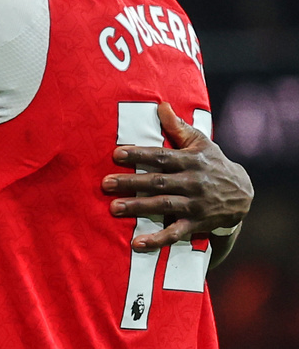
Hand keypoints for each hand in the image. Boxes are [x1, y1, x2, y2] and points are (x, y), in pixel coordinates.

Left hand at [102, 102, 253, 250]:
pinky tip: (137, 243)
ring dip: (138, 208)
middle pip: (158, 182)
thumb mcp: (201, 143)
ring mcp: (194, 204)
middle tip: (105, 183)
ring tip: (114, 208)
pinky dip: (157, 239)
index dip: (139, 155)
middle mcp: (192, 182)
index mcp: (190, 161)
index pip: (161, 156)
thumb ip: (178, 127)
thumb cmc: (213, 163)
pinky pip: (175, 233)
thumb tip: (162, 105)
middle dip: (131, 183)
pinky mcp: (196, 223)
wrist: (242, 195)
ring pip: (163, 206)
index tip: (116, 154)